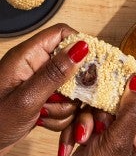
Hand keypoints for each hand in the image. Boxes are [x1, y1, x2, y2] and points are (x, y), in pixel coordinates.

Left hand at [0, 24, 87, 150]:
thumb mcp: (26, 98)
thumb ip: (55, 72)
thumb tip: (82, 47)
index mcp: (28, 56)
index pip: (62, 34)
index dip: (80, 46)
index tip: (90, 68)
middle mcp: (38, 66)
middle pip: (73, 65)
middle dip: (72, 89)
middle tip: (57, 100)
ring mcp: (43, 83)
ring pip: (73, 89)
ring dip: (65, 107)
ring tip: (43, 115)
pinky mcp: (47, 98)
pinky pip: (68, 104)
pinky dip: (62, 117)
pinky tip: (44, 122)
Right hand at [59, 76, 135, 155]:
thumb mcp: (118, 142)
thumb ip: (131, 111)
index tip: (123, 69)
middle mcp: (134, 131)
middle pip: (124, 100)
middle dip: (106, 107)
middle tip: (99, 117)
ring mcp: (115, 132)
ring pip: (104, 107)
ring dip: (90, 119)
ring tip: (86, 136)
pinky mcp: (98, 133)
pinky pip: (90, 117)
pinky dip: (81, 126)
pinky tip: (76, 141)